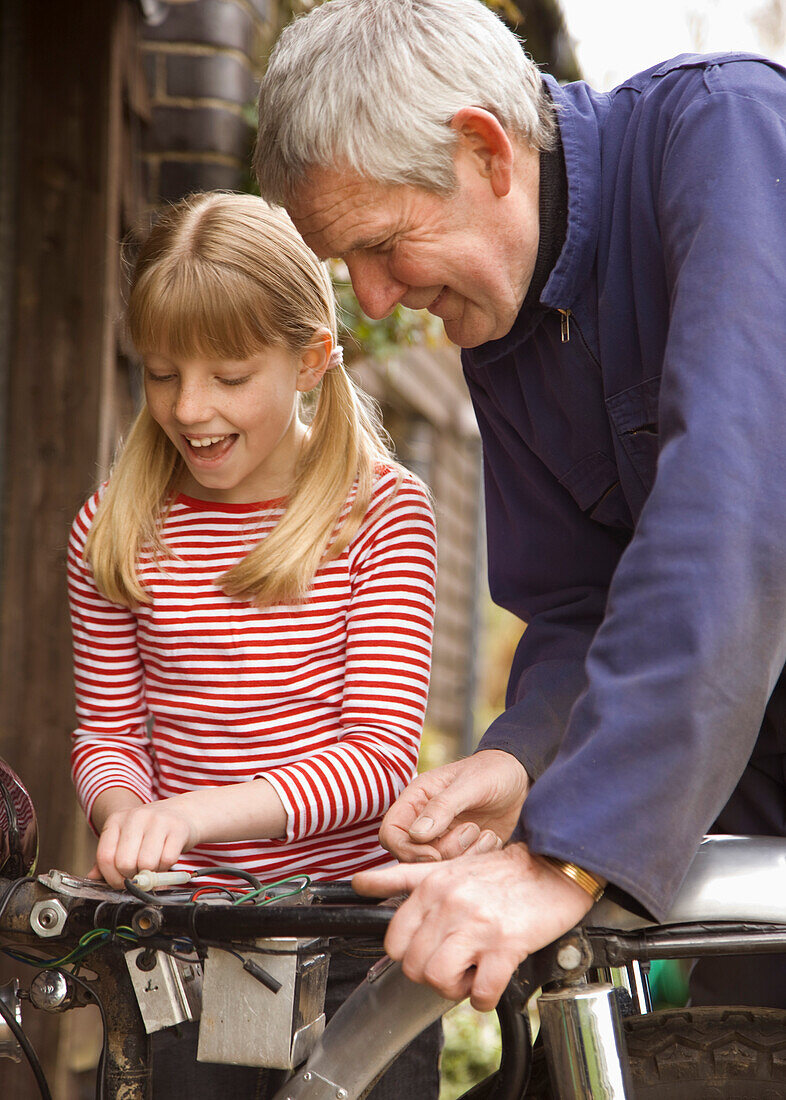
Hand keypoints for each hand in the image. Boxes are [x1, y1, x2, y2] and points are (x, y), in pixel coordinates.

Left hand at [90, 794, 198, 889]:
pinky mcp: (177, 828)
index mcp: (116, 820)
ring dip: (151, 873)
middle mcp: (136, 816)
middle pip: (125, 863)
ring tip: (153, 865)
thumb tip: (92, 877)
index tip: (121, 882)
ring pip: (146, 864)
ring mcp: (158, 820)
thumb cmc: (150, 830)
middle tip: (139, 873)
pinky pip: (167, 860)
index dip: (111, 878)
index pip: (105, 857)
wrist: (182, 812)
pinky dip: (166, 868)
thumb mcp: (126, 838)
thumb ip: (109, 856)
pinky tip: (166, 859)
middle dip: (132, 876)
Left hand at [353, 844, 593, 1010]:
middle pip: (414, 966)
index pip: (393, 941)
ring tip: (470, 974)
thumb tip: (358, 883)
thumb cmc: (500, 873)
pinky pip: (481, 991)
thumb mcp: (445, 867)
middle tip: (453, 966)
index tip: (427, 952)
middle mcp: (449, 903)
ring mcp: (477, 924)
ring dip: (454, 989)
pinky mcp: (507, 944)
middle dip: (431, 975)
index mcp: (431, 886)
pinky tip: (490, 984)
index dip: (407, 956)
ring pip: (439, 979)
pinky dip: (483, 998)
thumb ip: (400, 877)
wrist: (553, 869)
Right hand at [378, 750, 529, 861]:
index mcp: (416, 800)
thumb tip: (416, 834)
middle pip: (412, 856)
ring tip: (483, 832)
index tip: (434, 853)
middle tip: (470, 831)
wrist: (520, 779)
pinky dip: (477, 858)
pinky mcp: (463, 850)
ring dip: (463, 855)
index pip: (390, 834)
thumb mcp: (469, 784)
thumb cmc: (491, 771)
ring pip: (437, 866)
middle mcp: (424, 822)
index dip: (406, 850)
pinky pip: (460, 868)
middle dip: (442, 853)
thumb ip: (442, 807)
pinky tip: (491, 838)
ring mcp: (443, 838)